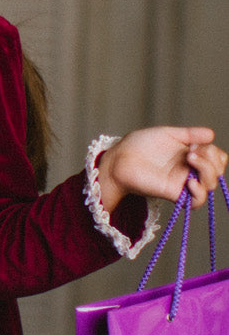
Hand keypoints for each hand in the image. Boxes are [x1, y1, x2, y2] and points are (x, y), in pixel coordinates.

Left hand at [97, 127, 227, 210]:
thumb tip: (212, 134)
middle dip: (211, 159)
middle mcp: (189, 170)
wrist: (118, 158)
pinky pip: (196, 201)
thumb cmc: (138, 145)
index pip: (217, 158)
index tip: (196, 143)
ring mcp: (182, 182)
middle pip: (217, 171)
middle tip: (192, 150)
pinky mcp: (173, 193)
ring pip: (210, 184)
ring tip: (189, 157)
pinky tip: (191, 181)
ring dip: (207, 169)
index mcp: (190, 156)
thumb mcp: (167, 133)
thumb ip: (189, 134)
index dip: (214, 152)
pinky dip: (200, 192)